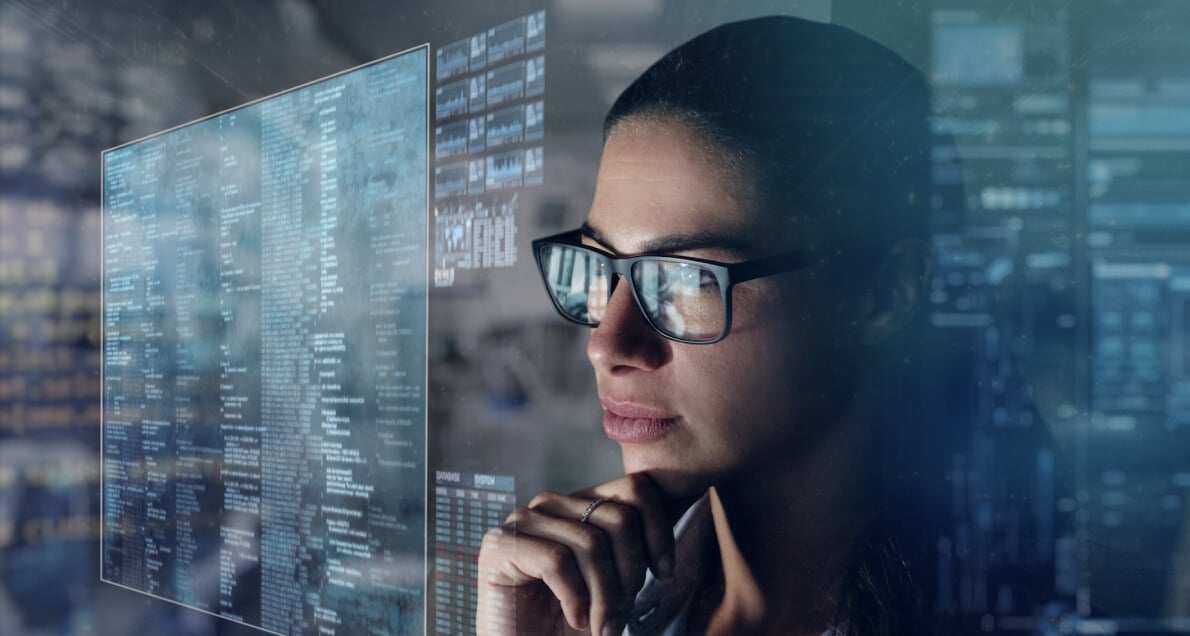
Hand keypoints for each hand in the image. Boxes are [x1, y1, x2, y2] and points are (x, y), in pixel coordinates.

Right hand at [476, 472, 676, 635]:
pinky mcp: (498, 547)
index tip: (664, 574)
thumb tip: (688, 495)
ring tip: (603, 627)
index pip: (635, 489)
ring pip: (591, 542)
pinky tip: (576, 620)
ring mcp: (521, 522)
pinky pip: (556, 561)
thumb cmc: (575, 625)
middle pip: (618, 518)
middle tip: (622, 616)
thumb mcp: (618, 579)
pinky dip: (575, 599)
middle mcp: (550, 504)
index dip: (658, 532)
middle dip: (631, 574)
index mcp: (581, 504)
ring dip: (606, 596)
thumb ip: (638, 540)